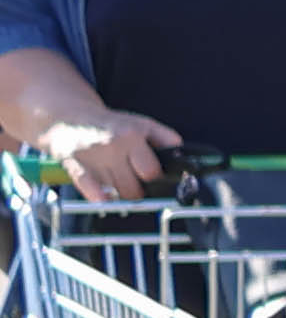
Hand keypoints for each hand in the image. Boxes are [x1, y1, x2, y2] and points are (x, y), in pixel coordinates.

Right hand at [32, 111, 172, 199]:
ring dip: (120, 192)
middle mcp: (111, 146)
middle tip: (136, 182)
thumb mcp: (143, 124)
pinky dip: (99, 197)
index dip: (155, 178)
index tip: (153, 177)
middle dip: (139, 189)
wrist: (70, 117)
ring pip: (116, 192)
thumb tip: (183, 154)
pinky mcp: (73, 164)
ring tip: (118, 179)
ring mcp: (92, 156)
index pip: (151, 172)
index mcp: (131, 135)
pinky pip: (88, 188)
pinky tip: (104, 199)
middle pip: (134, 188)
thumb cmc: (111, 125)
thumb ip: (166, 137)